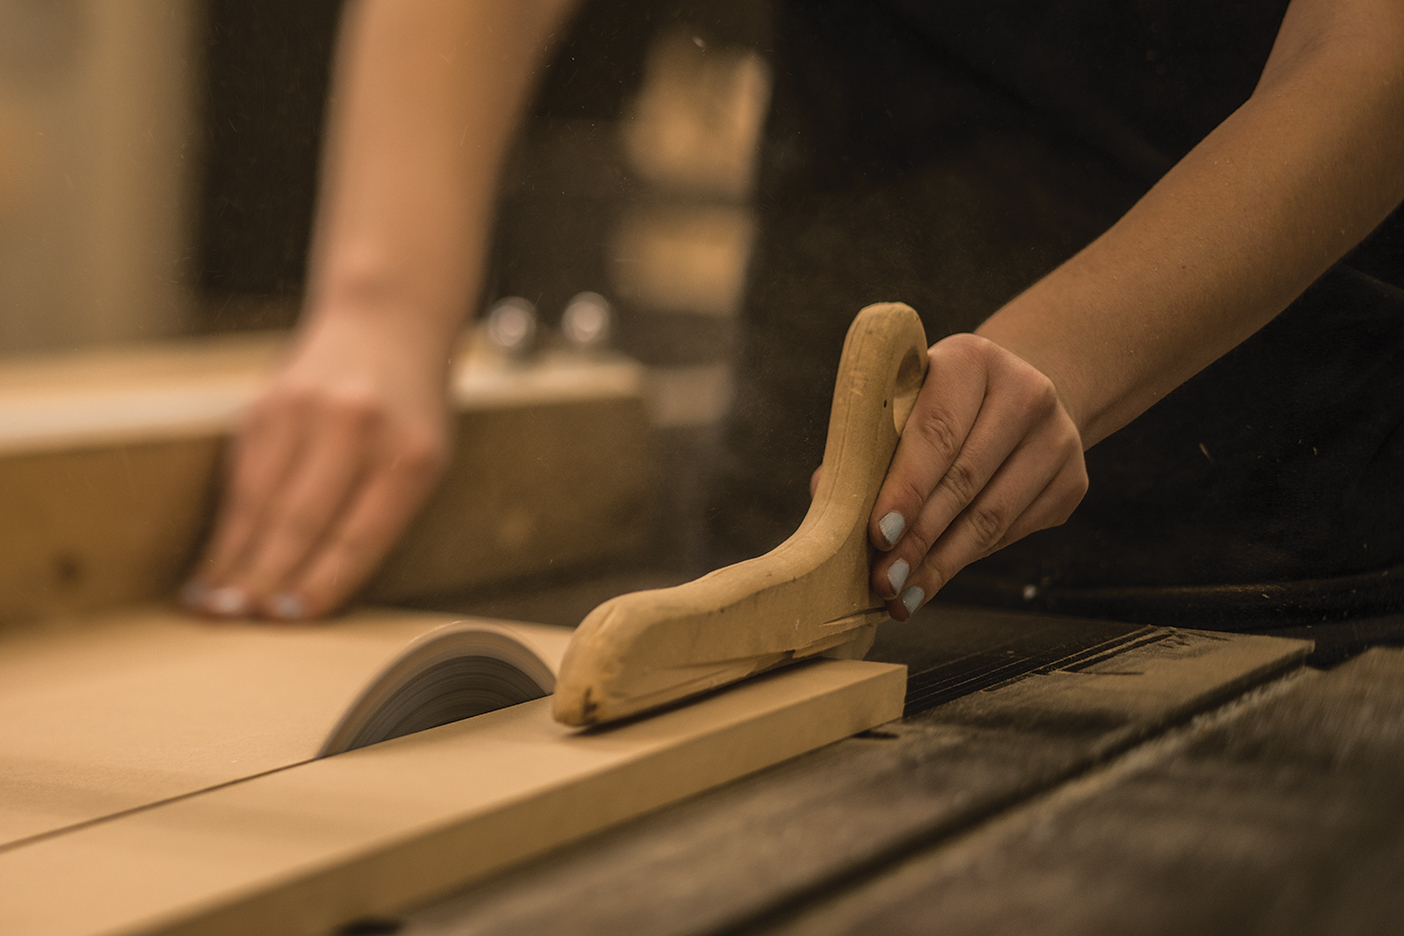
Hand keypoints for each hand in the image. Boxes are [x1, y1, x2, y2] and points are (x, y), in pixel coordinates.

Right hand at [183, 314, 450, 619]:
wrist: (385, 325)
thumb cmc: (410, 413)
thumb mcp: (424, 461)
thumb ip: (382, 518)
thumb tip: (316, 590)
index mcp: (409, 454)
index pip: (359, 536)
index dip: (321, 582)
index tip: (292, 618)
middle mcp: (355, 429)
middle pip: (303, 522)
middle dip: (268, 579)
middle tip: (242, 622)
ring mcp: (305, 413)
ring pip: (261, 503)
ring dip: (234, 560)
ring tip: (214, 606)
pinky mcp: (265, 406)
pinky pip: (242, 479)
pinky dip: (226, 527)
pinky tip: (212, 563)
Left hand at [868, 333, 1086, 620]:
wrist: (1017, 399)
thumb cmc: (939, 409)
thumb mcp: (904, 408)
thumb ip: (867, 448)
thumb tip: (829, 498)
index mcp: (972, 361)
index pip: (936, 432)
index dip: (906, 488)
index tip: (877, 534)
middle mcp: (1026, 392)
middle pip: (964, 480)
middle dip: (918, 538)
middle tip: (883, 580)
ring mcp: (1059, 437)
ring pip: (993, 517)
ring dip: (941, 563)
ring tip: (902, 595)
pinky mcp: (1074, 480)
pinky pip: (1013, 533)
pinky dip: (968, 561)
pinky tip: (933, 580)